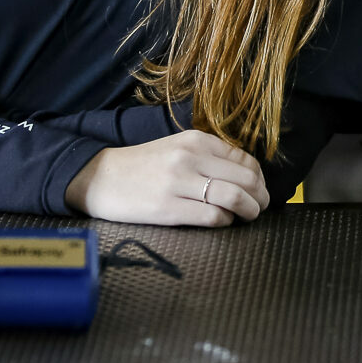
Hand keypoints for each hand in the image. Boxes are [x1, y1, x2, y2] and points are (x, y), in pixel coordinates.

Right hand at [64, 129, 270, 225]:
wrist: (100, 178)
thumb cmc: (143, 166)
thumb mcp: (177, 148)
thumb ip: (208, 157)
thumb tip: (246, 175)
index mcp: (195, 140)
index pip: (244, 159)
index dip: (259, 177)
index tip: (259, 189)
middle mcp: (190, 158)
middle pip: (246, 179)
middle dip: (260, 196)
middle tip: (260, 207)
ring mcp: (179, 183)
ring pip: (234, 197)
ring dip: (250, 211)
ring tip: (249, 216)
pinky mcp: (168, 209)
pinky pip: (212, 217)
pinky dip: (225, 222)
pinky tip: (222, 222)